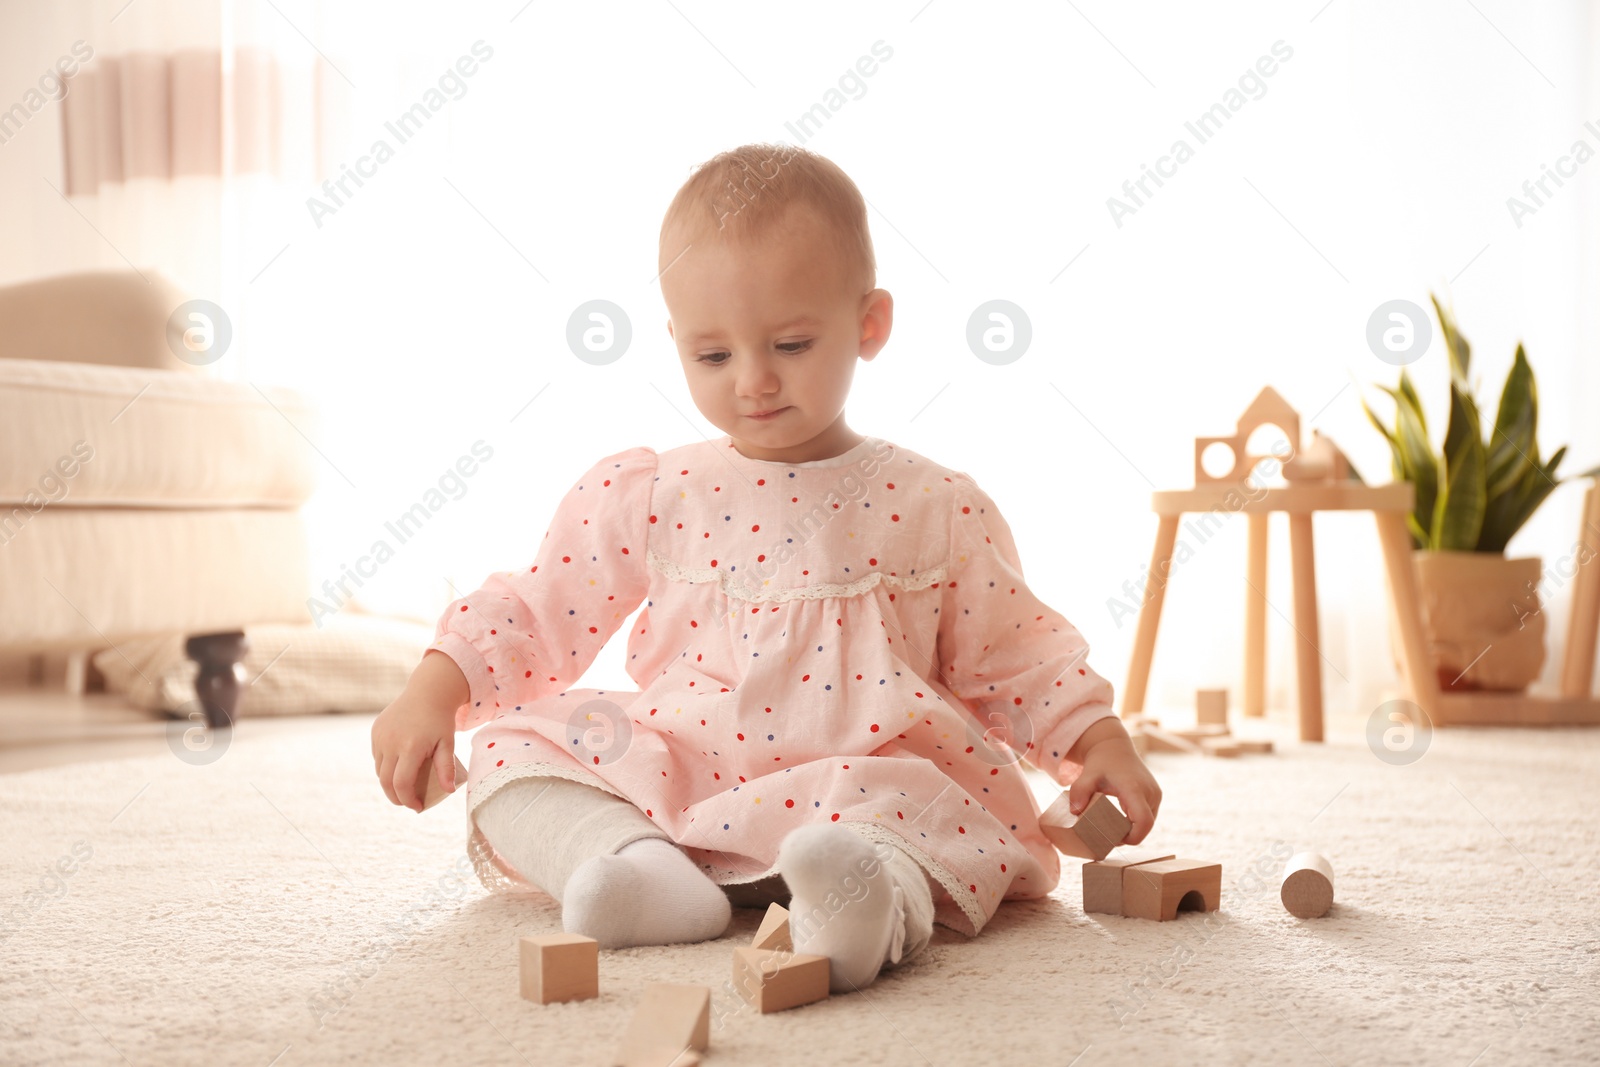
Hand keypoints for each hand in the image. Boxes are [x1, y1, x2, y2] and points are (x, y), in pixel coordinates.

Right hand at [372, 650, 466, 812]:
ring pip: (380, 770)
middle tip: (408, 803)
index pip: (402, 784)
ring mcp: (380, 736)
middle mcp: (391, 742)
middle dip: (396, 797)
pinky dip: (385, 767)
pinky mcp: (375, 731)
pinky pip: (377, 756)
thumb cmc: (441, 720)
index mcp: (411, 747)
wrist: (428, 692)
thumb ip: (446, 768)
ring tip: (404, 786)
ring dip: (389, 782)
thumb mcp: (448, 743)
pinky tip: (398, 767)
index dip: (407, 800)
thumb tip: (449, 792)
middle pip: (386, 782)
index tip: (417, 807)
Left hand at [1062, 717, 1162, 845]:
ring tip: (1113, 830)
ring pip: (1148, 822)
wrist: (1114, 747)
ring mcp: (1155, 794)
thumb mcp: (1087, 775)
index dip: (1133, 837)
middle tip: (1109, 837)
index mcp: (1135, 789)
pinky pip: (1148, 816)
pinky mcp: (1155, 796)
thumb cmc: (1101, 762)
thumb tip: (1075, 812)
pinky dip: (1136, 822)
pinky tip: (1120, 822)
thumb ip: (1079, 791)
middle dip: (1130, 836)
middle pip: (1146, 826)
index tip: (1115, 840)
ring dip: (1134, 829)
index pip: (1144, 822)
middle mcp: (1150, 793)